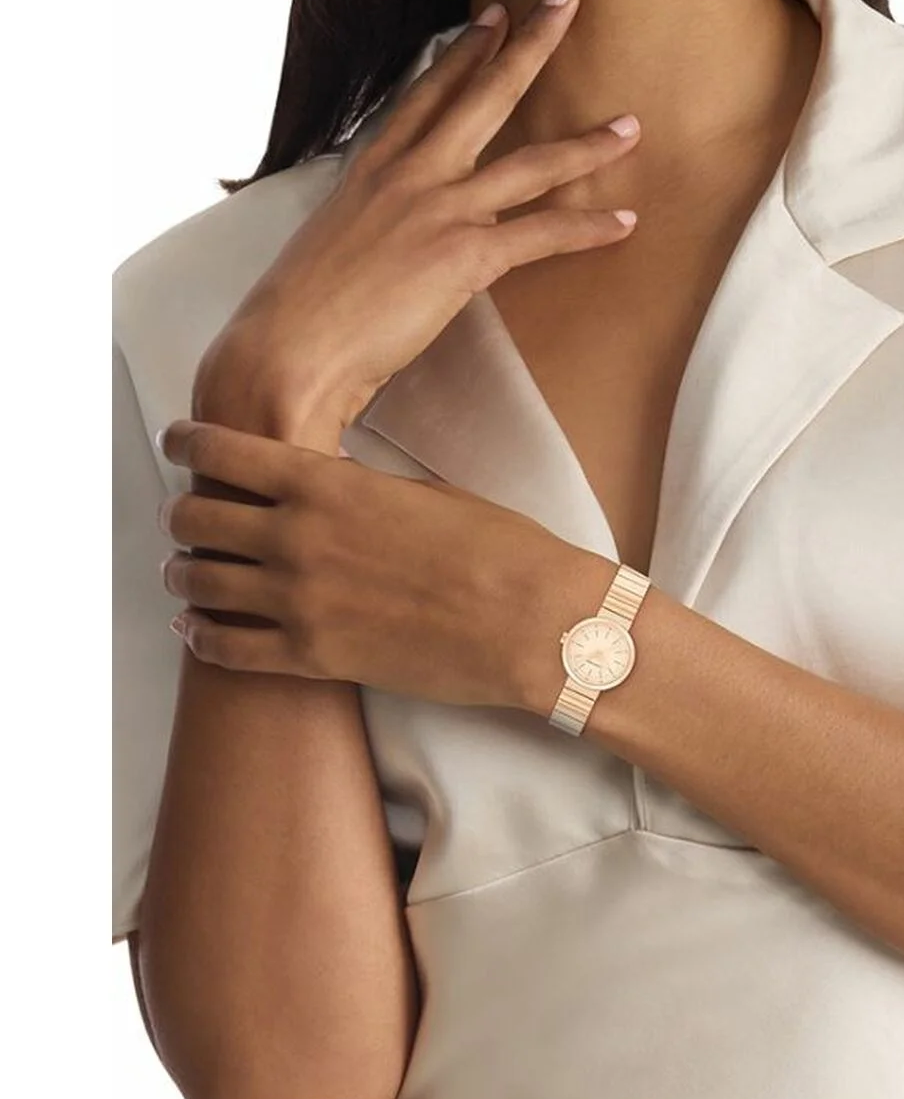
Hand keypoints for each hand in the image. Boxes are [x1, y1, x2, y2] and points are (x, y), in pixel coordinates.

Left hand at [155, 419, 602, 710]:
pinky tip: (197, 629)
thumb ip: (357, 490)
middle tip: (185, 516)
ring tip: (185, 573)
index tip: (176, 440)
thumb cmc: (497, 548)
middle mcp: (296, 538)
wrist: (531, 621)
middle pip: (194, 517)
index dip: (187, 442)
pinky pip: (225, 650)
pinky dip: (201, 637)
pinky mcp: (313, 658)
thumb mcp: (422, 493)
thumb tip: (328, 487)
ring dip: (183, 574)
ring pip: (197, 583)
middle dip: (182, 514)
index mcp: (326, 484)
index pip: (223, 452)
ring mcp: (299, 602)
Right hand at [193, 0, 641, 448]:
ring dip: (587, 146)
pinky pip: (542, 234)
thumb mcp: (331, 246)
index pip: (427, 94)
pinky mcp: (463, 256)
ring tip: (629, 127)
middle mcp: (409, 175)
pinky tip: (623, 223)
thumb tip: (384, 240)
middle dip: (531, 44)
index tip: (491, 19)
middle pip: (484, 95)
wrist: (288, 350)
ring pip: (530, 163)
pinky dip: (587, 229)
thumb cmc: (301, 313)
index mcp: (372, 168)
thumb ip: (368, 226)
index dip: (464, 52)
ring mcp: (439, 210)